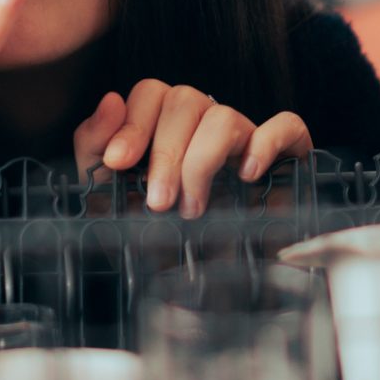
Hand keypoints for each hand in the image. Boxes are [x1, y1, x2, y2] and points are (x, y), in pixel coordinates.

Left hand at [72, 80, 312, 216]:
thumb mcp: (107, 195)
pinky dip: (267, 142)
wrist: (196, 286)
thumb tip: (110, 100)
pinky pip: (285, 126)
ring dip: (202, 161)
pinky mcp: (284, 155)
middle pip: (185, 99)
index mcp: (164, 124)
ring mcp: (245, 137)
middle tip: (158, 202)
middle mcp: (204, 123)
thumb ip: (95, 145)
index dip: (133, 123)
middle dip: (165, 153)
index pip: (151, 93)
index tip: (118, 163)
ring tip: (192, 208)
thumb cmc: (151, 236)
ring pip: (224, 116)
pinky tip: (248, 174)